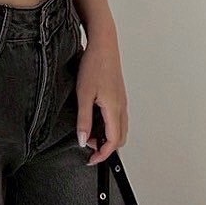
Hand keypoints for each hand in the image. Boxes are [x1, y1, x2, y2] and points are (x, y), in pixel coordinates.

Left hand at [75, 39, 128, 164]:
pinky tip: (96, 120)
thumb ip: (84, 120)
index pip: (113, 142)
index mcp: (114, 109)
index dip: (103, 155)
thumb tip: (83, 140)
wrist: (103, 45)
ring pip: (120, 128)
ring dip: (108, 137)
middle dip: (106, 148)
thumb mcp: (84, 95)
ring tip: (90, 134)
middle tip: (89, 148)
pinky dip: (109, 126)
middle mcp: (121, 107)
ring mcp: (122, 101)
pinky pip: (119, 118)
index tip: (91, 159)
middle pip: (120, 138)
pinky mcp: (119, 95)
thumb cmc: (94, 65)